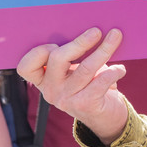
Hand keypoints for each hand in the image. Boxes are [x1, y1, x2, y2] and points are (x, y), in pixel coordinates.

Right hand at [17, 27, 128, 144]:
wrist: (104, 117)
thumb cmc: (89, 85)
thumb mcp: (75, 71)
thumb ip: (73, 55)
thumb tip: (90, 28)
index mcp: (43, 80)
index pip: (26, 67)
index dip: (38, 52)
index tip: (56, 43)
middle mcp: (50, 91)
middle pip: (57, 58)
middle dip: (79, 42)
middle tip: (96, 31)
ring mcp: (67, 100)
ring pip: (85, 67)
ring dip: (104, 49)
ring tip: (115, 36)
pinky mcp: (86, 105)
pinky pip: (101, 81)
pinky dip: (114, 71)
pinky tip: (120, 69)